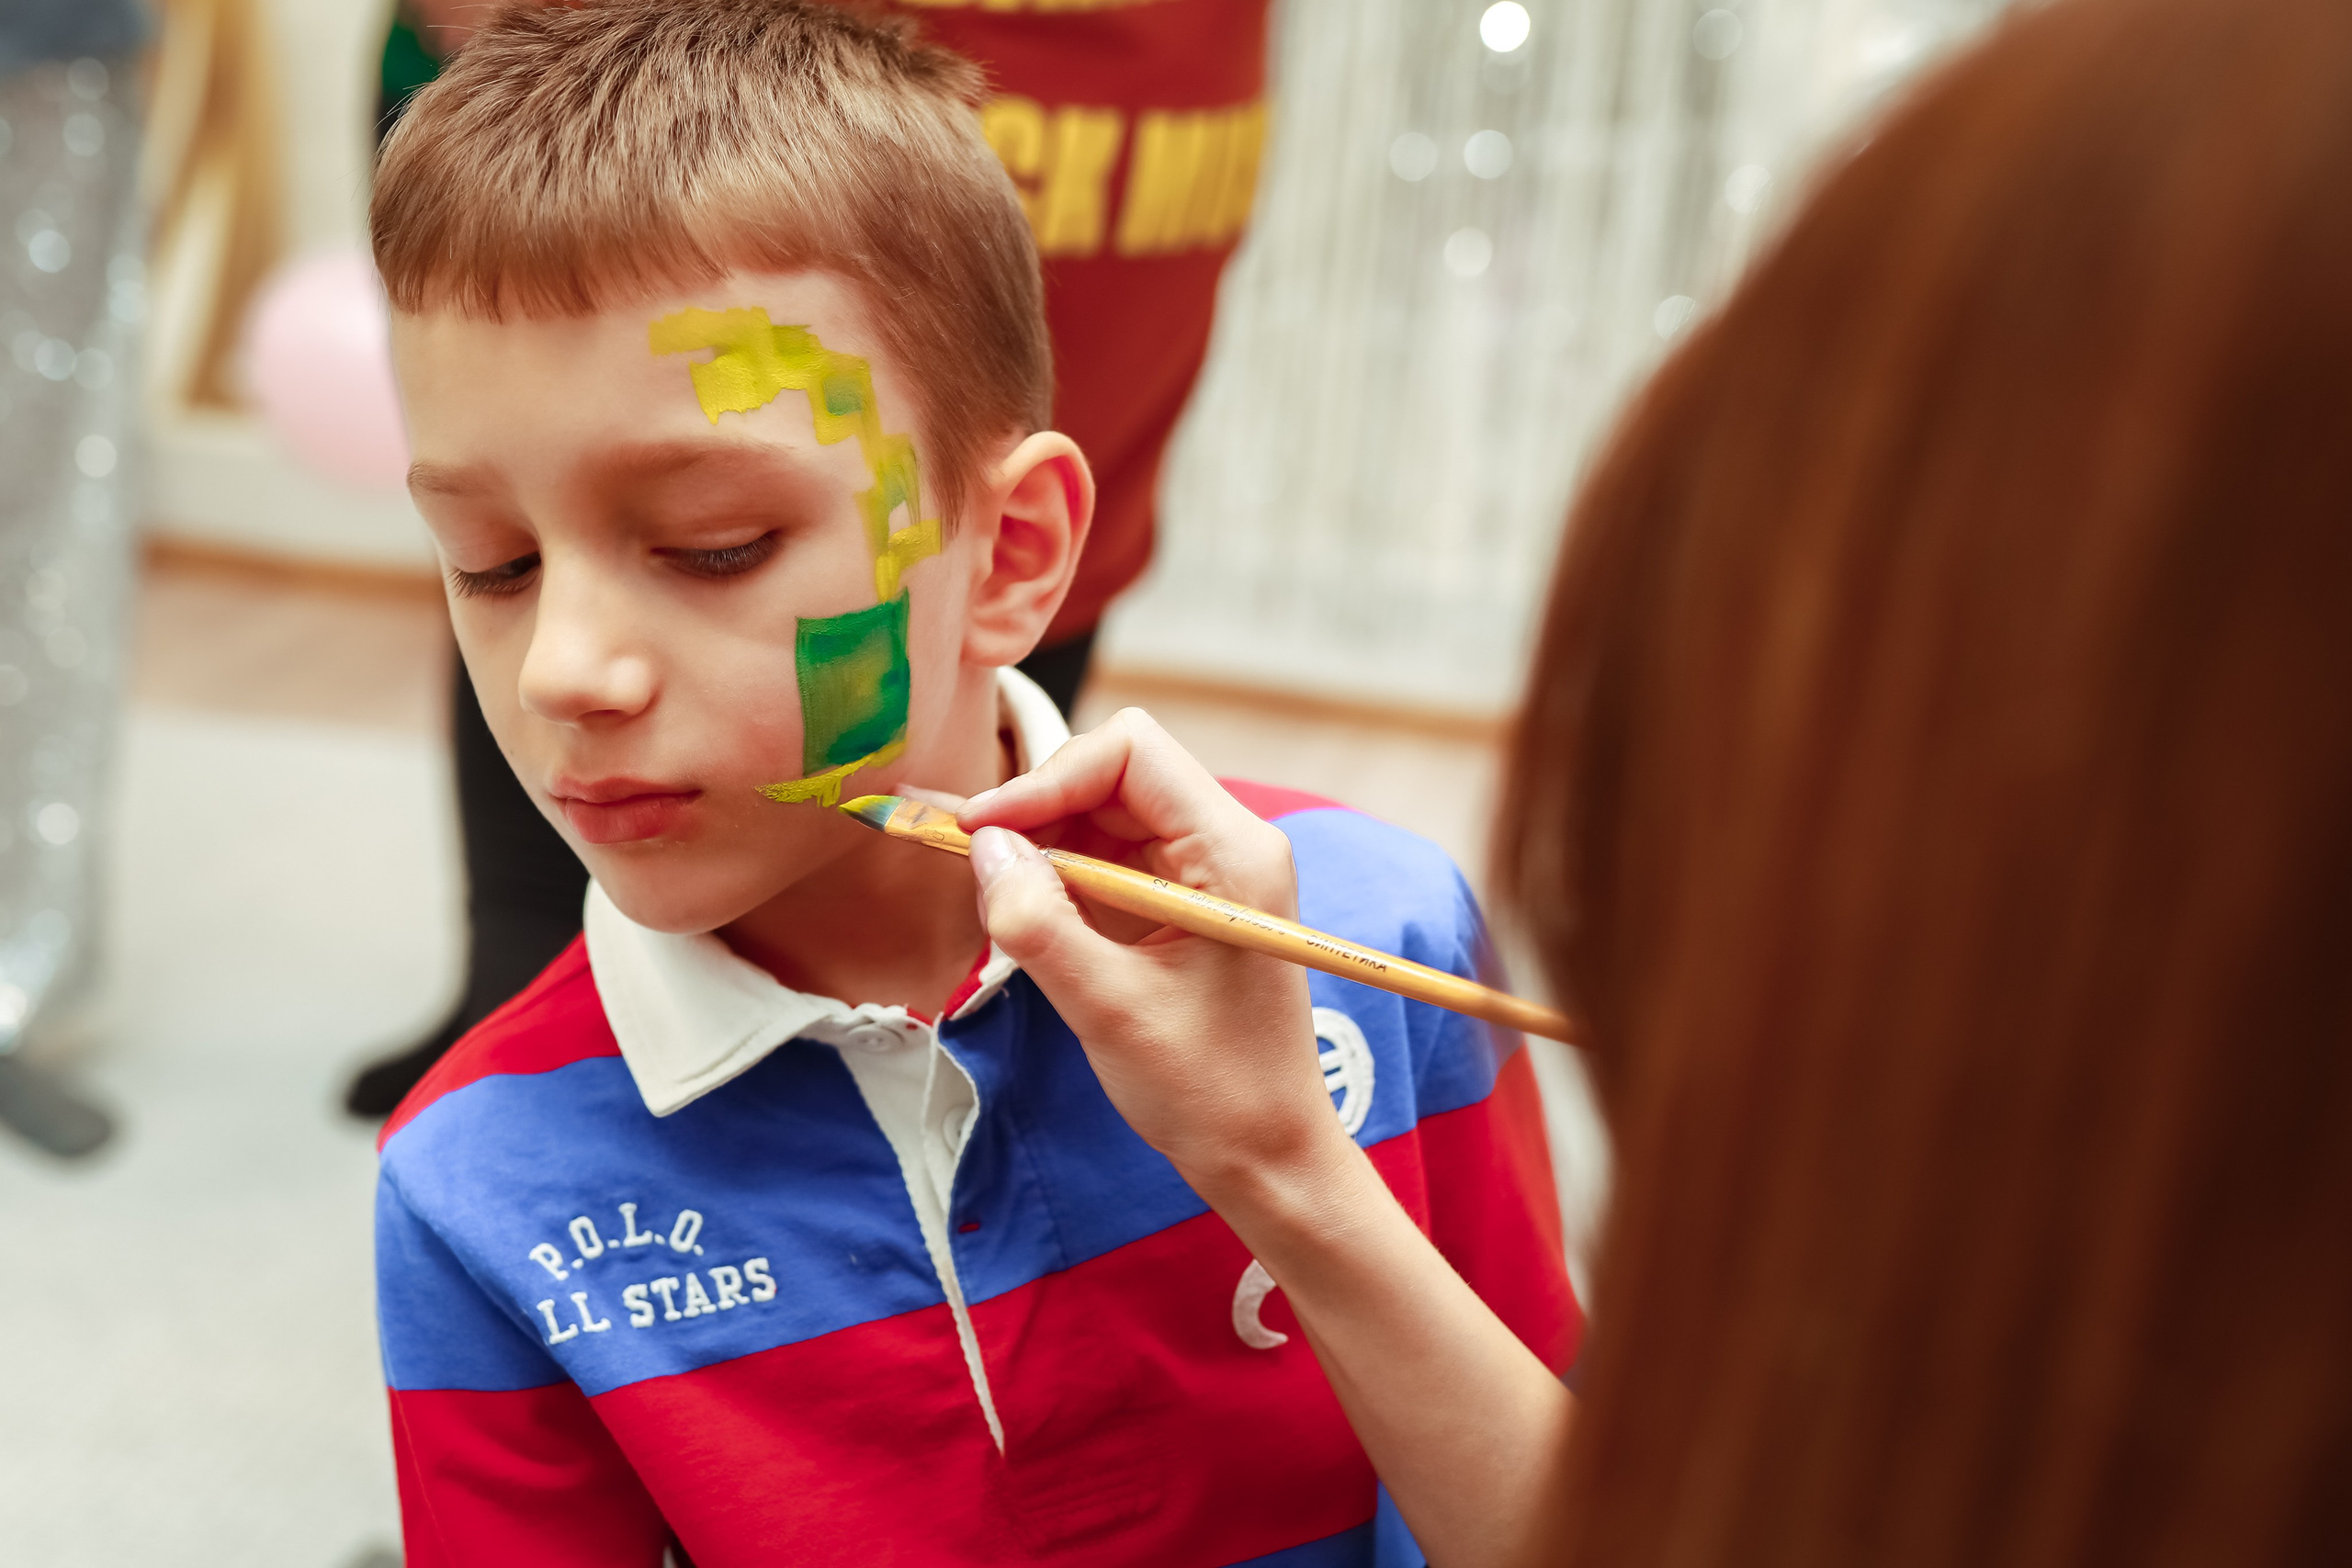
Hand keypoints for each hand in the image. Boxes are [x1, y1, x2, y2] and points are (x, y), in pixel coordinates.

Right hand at [959, 709, 1350, 1195]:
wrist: (1268, 1156)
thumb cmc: (1212, 1092)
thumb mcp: (1108, 1009)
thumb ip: (1038, 922)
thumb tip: (983, 847)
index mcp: (1234, 853)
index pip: (1130, 752)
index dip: (1047, 777)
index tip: (982, 830)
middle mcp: (1230, 844)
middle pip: (1115, 772)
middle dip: (1039, 807)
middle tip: (975, 861)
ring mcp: (1210, 872)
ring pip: (1107, 811)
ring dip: (1046, 841)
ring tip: (999, 895)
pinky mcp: (1187, 902)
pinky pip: (1113, 856)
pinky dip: (1063, 873)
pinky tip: (1031, 912)